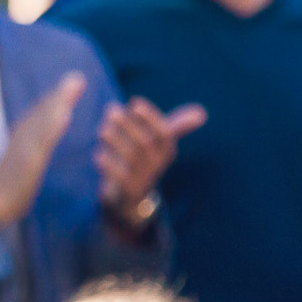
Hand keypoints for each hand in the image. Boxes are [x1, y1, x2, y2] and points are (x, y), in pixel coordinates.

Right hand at [0, 73, 85, 226]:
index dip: (54, 99)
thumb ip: (29, 155)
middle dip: (60, 94)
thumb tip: (37, 150)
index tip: (71, 85)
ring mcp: (24, 149)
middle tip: (77, 77)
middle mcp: (21, 139)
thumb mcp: (21, 168)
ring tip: (74, 85)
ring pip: (43, 120)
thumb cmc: (7, 192)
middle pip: (42, 112)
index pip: (40, 115)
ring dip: (58, 101)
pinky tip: (65, 114)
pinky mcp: (27, 162)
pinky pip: (42, 141)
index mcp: (22, 140)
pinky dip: (53, 126)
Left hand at [95, 97, 206, 218]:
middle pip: (144, 143)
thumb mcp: (159, 143)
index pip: (164, 133)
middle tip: (110, 110)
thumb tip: (202, 112)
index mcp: (167, 151)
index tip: (134, 102)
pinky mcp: (128, 192)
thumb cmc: (143, 161)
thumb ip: (176, 126)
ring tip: (102, 130)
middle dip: (126, 124)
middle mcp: (158, 165)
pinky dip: (108, 164)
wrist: (129, 199)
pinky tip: (98, 154)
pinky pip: (119, 177)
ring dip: (114, 140)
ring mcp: (144, 179)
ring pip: (130, 158)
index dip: (150, 117)